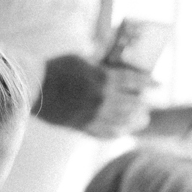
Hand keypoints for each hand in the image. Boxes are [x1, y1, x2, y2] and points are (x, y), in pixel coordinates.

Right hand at [35, 54, 152, 137]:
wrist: (32, 88)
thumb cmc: (55, 69)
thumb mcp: (80, 59)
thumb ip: (100, 62)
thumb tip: (114, 59)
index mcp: (102, 78)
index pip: (134, 80)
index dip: (149, 83)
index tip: (159, 85)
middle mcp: (101, 98)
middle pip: (132, 103)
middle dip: (143, 104)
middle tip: (150, 105)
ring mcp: (92, 115)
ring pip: (122, 121)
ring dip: (135, 121)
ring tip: (142, 121)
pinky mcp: (82, 127)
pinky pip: (105, 133)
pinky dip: (116, 132)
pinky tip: (123, 132)